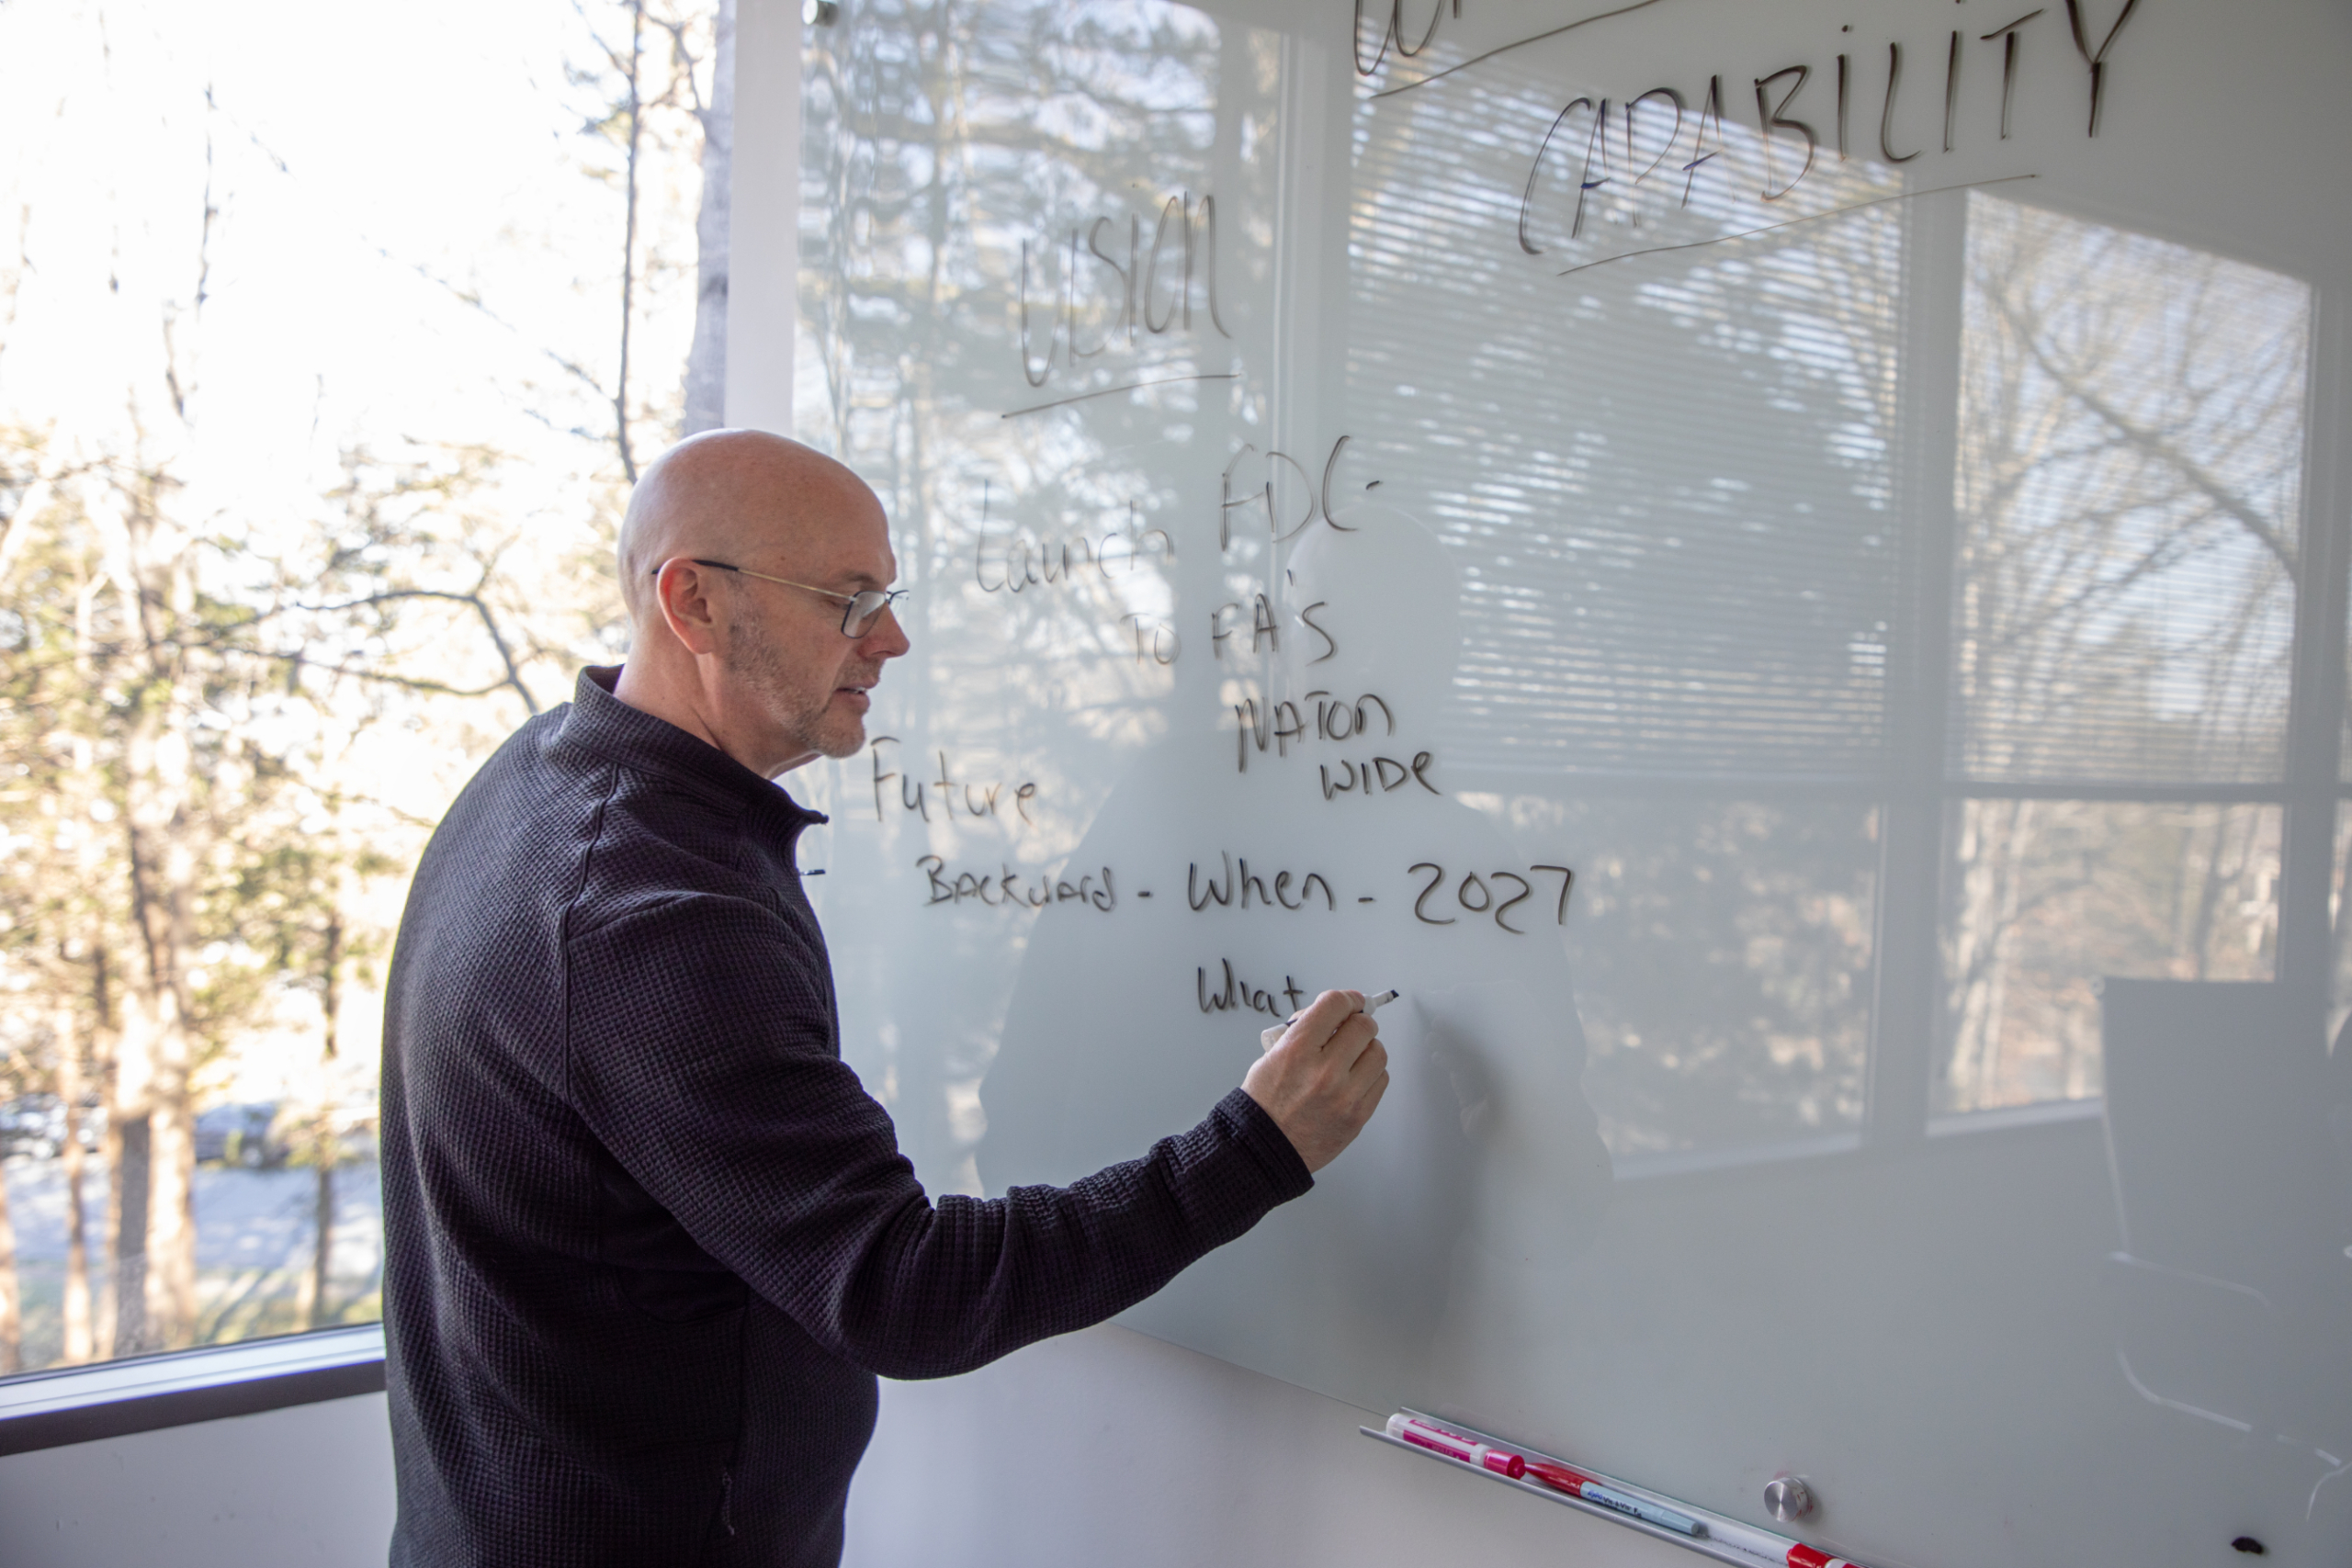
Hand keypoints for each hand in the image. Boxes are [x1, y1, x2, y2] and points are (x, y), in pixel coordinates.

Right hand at [1242, 990, 1388, 1173]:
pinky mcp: (1358, 1116)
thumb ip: (1304, 1032)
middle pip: (1363, 1026)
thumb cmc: (1265, 1103)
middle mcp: (1324, 1071)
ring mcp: (1344, 1096)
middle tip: (1351, 1029)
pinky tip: (1354, 1078)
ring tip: (1352, 1056)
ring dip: (1367, 1049)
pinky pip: (1380, 1080)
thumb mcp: (1272, 1055)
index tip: (1351, 1002)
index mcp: (1297, 1050)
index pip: (1335, 1005)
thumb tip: (1335, 1016)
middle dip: (1357, 1023)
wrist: (1264, 1148)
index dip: (1347, 998)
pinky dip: (1370, 1074)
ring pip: (1378, 1052)